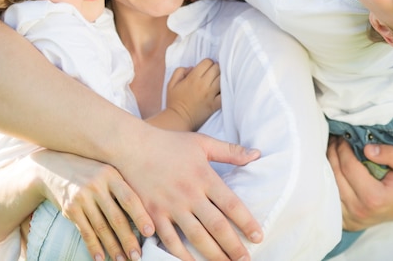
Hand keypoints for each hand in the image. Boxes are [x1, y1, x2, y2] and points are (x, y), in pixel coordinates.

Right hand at [29, 149, 151, 260]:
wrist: (55, 167)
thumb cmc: (90, 171)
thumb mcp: (107, 172)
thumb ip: (121, 188)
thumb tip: (143, 214)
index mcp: (111, 175)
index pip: (128, 198)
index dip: (140, 216)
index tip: (150, 232)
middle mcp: (96, 186)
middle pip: (116, 217)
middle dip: (128, 239)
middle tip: (138, 256)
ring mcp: (82, 198)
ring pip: (101, 228)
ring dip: (112, 247)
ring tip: (122, 260)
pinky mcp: (70, 209)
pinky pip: (85, 232)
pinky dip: (93, 247)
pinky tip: (101, 258)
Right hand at [119, 127, 262, 260]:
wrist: (134, 146)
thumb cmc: (170, 143)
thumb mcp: (202, 142)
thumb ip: (230, 151)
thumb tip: (257, 154)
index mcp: (204, 176)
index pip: (231, 204)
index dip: (246, 222)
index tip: (258, 236)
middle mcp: (190, 194)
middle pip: (216, 226)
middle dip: (233, 246)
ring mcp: (170, 206)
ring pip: (196, 237)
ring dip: (213, 255)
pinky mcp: (153, 214)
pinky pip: (169, 241)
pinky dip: (181, 256)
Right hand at [166, 59, 221, 129]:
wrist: (178, 119)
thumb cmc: (174, 101)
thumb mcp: (171, 84)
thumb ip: (180, 71)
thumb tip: (192, 67)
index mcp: (192, 78)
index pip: (208, 62)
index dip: (207, 63)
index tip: (205, 68)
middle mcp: (203, 84)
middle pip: (217, 68)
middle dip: (215, 68)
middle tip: (212, 73)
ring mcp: (210, 95)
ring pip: (222, 79)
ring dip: (221, 78)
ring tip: (217, 80)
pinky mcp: (215, 105)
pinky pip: (225, 94)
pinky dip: (225, 91)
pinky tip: (221, 90)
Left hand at [327, 136, 392, 230]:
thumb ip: (392, 154)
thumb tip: (367, 148)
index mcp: (374, 198)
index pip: (348, 166)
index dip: (343, 148)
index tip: (344, 135)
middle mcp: (359, 211)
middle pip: (335, 174)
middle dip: (333, 152)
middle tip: (336, 138)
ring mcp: (351, 218)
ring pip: (329, 185)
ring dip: (329, 164)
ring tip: (334, 149)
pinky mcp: (346, 221)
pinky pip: (330, 197)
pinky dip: (329, 180)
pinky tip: (335, 166)